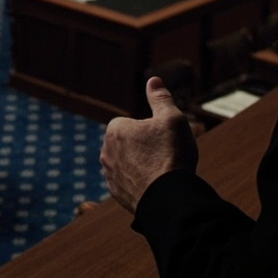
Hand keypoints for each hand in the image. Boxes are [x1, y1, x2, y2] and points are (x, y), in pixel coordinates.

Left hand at [100, 77, 198, 213]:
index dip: (152, 131)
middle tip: (165, 156)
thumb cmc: (170, 153)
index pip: (134, 124)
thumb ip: (161, 98)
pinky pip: (130, 182)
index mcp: (115, 129)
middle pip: (131, 144)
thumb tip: (153, 80)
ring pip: (130, 163)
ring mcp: (110, 175)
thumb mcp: (171, 118)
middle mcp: (106, 151)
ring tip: (162, 173)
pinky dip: (142, 183)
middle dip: (146, 148)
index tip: (163, 140)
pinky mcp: (117, 194)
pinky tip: (156, 187)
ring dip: (143, 166)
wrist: (168, 197)